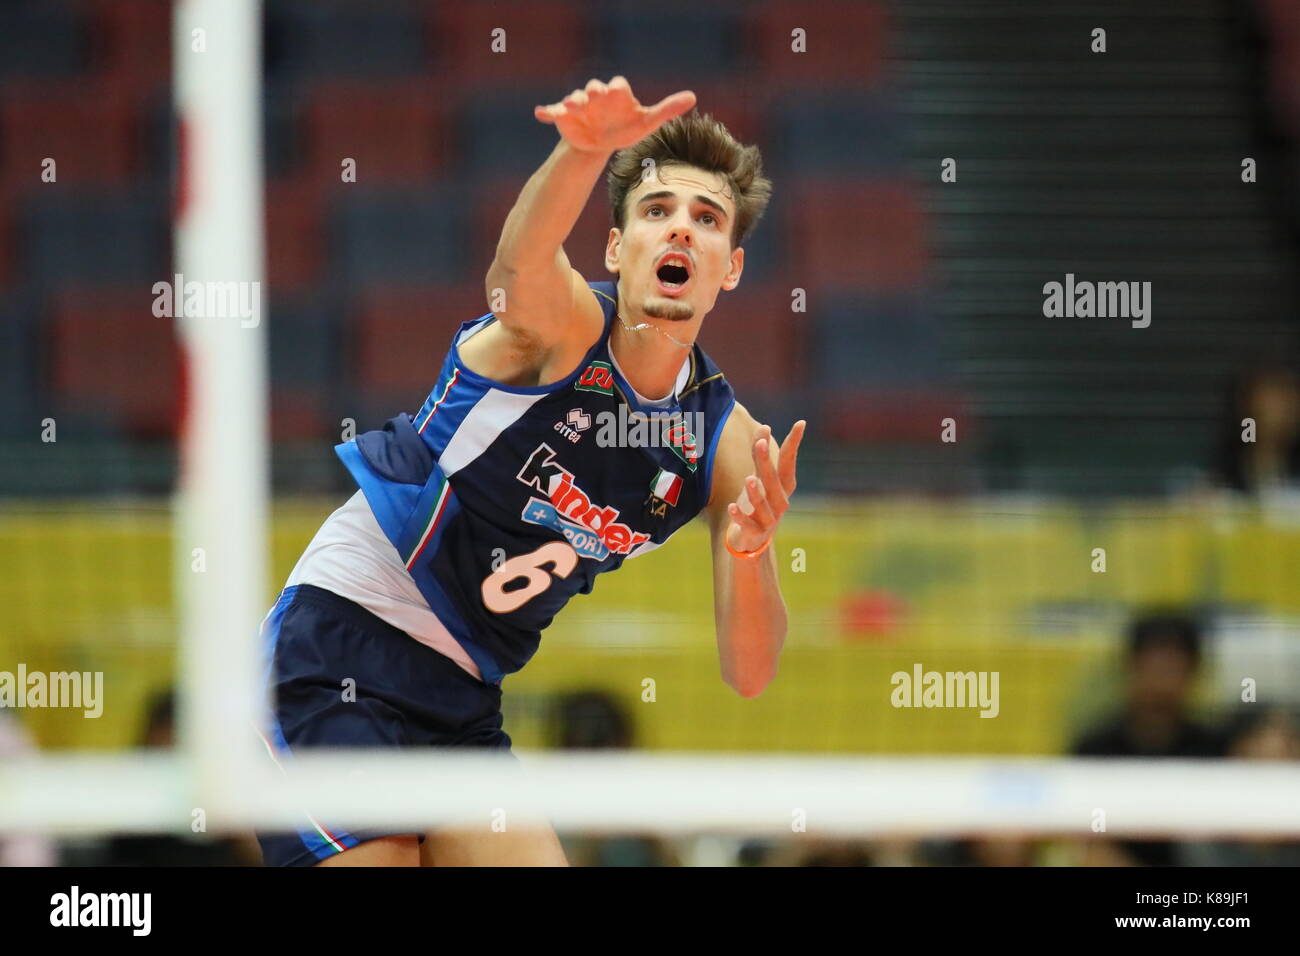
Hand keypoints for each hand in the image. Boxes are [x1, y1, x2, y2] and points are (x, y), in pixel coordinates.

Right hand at [534, 76, 696, 153]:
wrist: (601, 142)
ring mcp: (579, 105)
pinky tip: (540, 113)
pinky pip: (553, 112)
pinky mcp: (564, 116)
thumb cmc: (626, 128)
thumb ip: (667, 109)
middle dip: (594, 92)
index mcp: (617, 95)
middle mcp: (597, 96)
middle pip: (594, 89)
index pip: (618, 87)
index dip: (617, 89)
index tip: (617, 92)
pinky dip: (547, 111)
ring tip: (571, 105)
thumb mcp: (647, 122)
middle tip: (594, 96)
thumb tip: (693, 97)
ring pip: (574, 99)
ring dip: (573, 101)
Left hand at [726, 420, 805, 553]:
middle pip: (773, 480)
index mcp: (783, 485)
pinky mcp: (756, 533)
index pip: (788, 461)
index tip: (800, 423)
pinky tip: (732, 508)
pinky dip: (740, 517)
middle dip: (766, 462)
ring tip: (749, 479)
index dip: (794, 443)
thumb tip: (764, 426)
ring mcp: (769, 519)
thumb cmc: (757, 502)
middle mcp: (780, 501)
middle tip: (760, 443)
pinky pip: (748, 525)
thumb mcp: (759, 477)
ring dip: (756, 492)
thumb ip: (759, 454)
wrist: (751, 539)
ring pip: (763, 505)